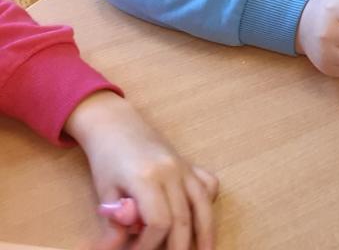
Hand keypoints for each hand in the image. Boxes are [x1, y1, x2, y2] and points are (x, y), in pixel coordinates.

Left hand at [64, 90, 218, 249]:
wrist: (117, 125)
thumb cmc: (106, 158)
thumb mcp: (104, 191)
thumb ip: (114, 222)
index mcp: (147, 178)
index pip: (159, 222)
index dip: (149, 245)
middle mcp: (172, 172)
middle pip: (184, 218)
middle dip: (180, 246)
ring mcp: (185, 167)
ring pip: (203, 204)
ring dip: (206, 231)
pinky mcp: (190, 165)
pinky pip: (208, 185)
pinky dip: (209, 203)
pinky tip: (203, 218)